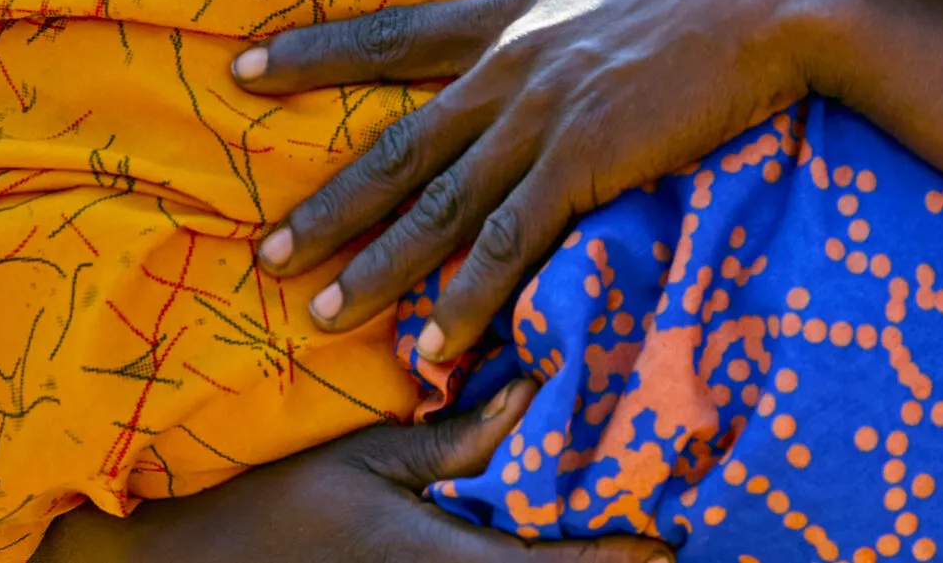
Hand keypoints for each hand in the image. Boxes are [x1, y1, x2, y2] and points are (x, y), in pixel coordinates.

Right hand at [32, 380, 668, 562]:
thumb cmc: (269, 505)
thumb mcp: (365, 458)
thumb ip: (455, 438)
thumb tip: (533, 395)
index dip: (625, 555)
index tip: (673, 530)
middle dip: (603, 556)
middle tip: (657, 517)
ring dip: (558, 558)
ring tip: (610, 518)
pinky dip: (519, 562)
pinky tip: (534, 531)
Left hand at [235, 0, 852, 362]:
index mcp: (512, 10)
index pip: (393, 34)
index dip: (313, 55)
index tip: (243, 70)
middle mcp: (511, 65)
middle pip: (399, 145)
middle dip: (328, 206)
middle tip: (266, 253)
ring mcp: (545, 114)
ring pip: (440, 205)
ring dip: (380, 268)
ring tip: (327, 316)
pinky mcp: (587, 160)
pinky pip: (510, 243)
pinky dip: (470, 299)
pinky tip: (439, 341)